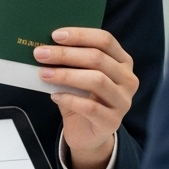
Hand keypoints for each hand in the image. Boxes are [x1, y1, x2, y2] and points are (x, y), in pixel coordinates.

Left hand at [35, 28, 138, 168]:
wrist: (87, 133)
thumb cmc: (81, 97)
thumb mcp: (78, 74)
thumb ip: (71, 60)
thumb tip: (46, 45)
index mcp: (122, 61)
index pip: (105, 40)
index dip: (80, 35)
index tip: (55, 35)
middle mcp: (128, 79)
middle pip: (98, 58)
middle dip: (65, 54)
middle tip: (40, 53)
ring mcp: (123, 101)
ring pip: (96, 80)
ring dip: (66, 75)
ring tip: (44, 73)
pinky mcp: (112, 122)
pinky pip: (90, 107)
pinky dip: (70, 99)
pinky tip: (54, 96)